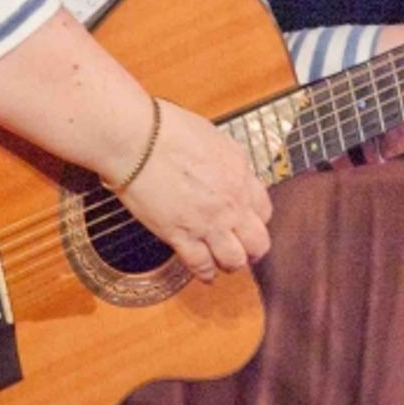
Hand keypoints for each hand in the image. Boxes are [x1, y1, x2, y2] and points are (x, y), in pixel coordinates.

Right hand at [115, 101, 272, 282]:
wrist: (139, 140)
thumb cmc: (167, 130)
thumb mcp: (212, 139)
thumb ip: (224, 162)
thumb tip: (223, 170)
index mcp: (240, 173)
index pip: (264, 210)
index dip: (256, 220)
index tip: (247, 222)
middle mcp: (231, 202)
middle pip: (258, 241)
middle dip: (252, 249)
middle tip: (243, 250)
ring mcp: (208, 222)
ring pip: (235, 260)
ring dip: (230, 264)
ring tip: (223, 263)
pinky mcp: (181, 236)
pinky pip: (201, 266)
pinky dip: (205, 274)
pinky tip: (204, 274)